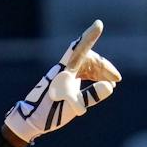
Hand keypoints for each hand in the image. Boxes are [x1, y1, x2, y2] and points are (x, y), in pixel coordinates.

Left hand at [4, 20, 120, 145]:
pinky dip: (94, 77)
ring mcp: (65, 75)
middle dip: (104, 66)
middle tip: (116, 80)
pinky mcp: (65, 81)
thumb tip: (109, 86)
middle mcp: (64, 69)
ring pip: (87, 66)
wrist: (30, 121)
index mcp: (63, 72)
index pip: (78, 49)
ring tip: (112, 85)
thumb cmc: (47, 115)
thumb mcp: (70, 108)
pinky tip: (102, 85)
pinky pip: (83, 73)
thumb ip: (90, 97)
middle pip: (88, 58)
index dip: (89, 37)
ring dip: (101, 72)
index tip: (99, 24)